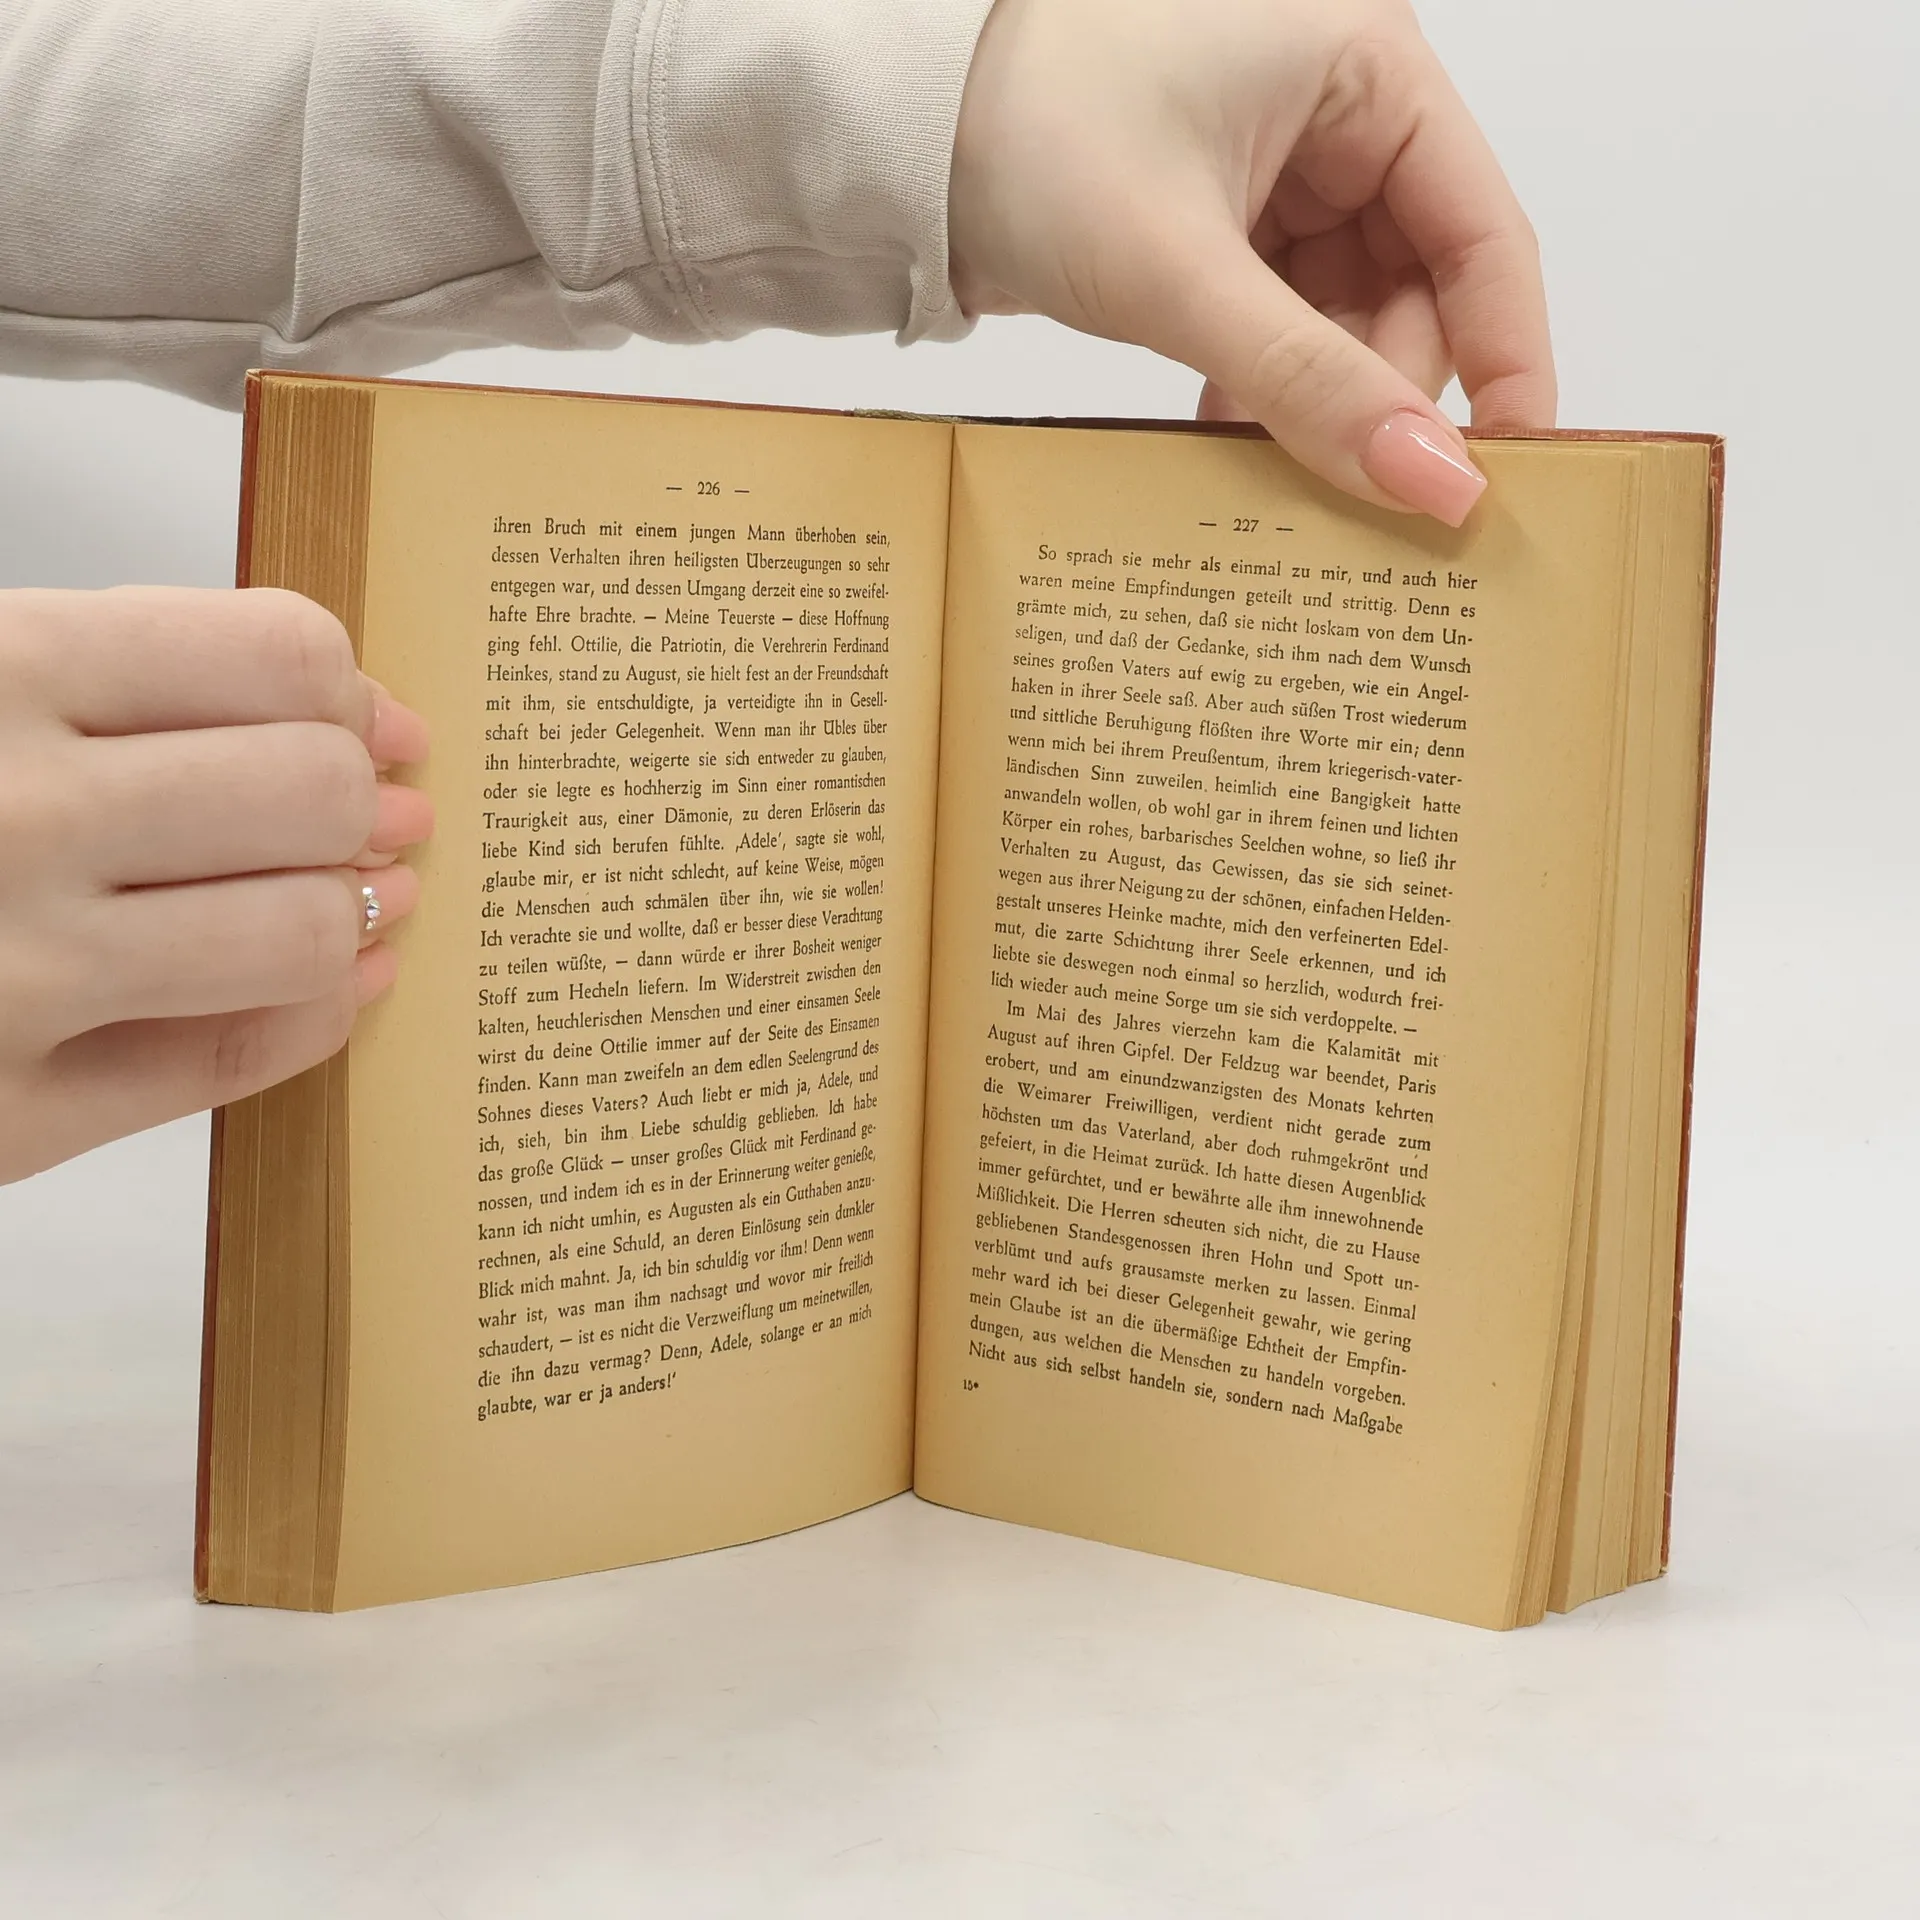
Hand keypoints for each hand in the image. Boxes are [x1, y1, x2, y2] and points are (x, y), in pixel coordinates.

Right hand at [0, 587, 431, 1182]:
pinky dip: (318, 1014)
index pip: (272, 655)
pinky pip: (230, 1062)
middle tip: (373, 812)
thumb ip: (111, 672)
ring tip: (361, 892)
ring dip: (355, 910)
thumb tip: (353, 716)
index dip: (345, 691)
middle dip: (360, 802)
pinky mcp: (5, 1114)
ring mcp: (10, 976)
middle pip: (309, 793)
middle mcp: (10, 816)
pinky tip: (340, 981)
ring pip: (298, 933)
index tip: (363, 718)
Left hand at [950, 0, 1553, 524]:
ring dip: (1315, 399)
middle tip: (1349, 493)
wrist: (896, 133)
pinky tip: (1226, 434)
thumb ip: (1310, 383)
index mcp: (1364, 67)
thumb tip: (1429, 482)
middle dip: (1380, 393)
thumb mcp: (1181, 272)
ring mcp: (1280, 167)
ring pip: (1346, 316)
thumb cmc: (1028, 137)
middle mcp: (1337, 109)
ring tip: (1274, 472)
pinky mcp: (1223, 220)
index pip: (1482, 231)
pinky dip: (1264, 383)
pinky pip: (1282, 320)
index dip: (1506, 358)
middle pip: (1417, 288)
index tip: (1502, 472)